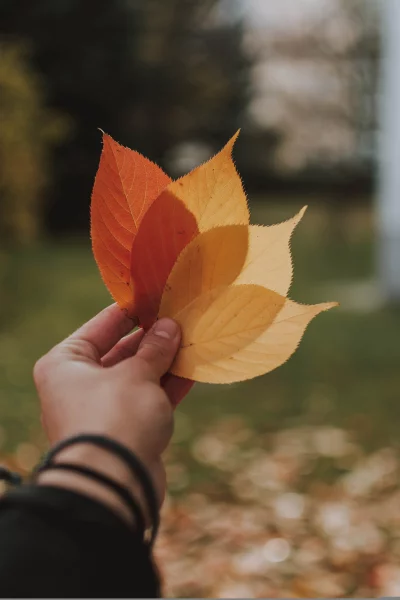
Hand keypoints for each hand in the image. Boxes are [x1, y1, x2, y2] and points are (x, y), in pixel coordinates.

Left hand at [33, 304, 192, 523]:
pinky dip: (169, 387)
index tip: (158, 296)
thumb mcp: (136, 373)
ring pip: (138, 377)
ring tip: (194, 341)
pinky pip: (148, 400)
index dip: (132, 311)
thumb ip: (155, 348)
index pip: (102, 326)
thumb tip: (169, 325)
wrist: (115, 485)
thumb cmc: (115, 417)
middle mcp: (79, 384)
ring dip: (165, 362)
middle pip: (121, 352)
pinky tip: (194, 370)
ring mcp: (103, 409)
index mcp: (65, 363)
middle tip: (182, 319)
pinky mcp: (125, 430)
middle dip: (153, 338)